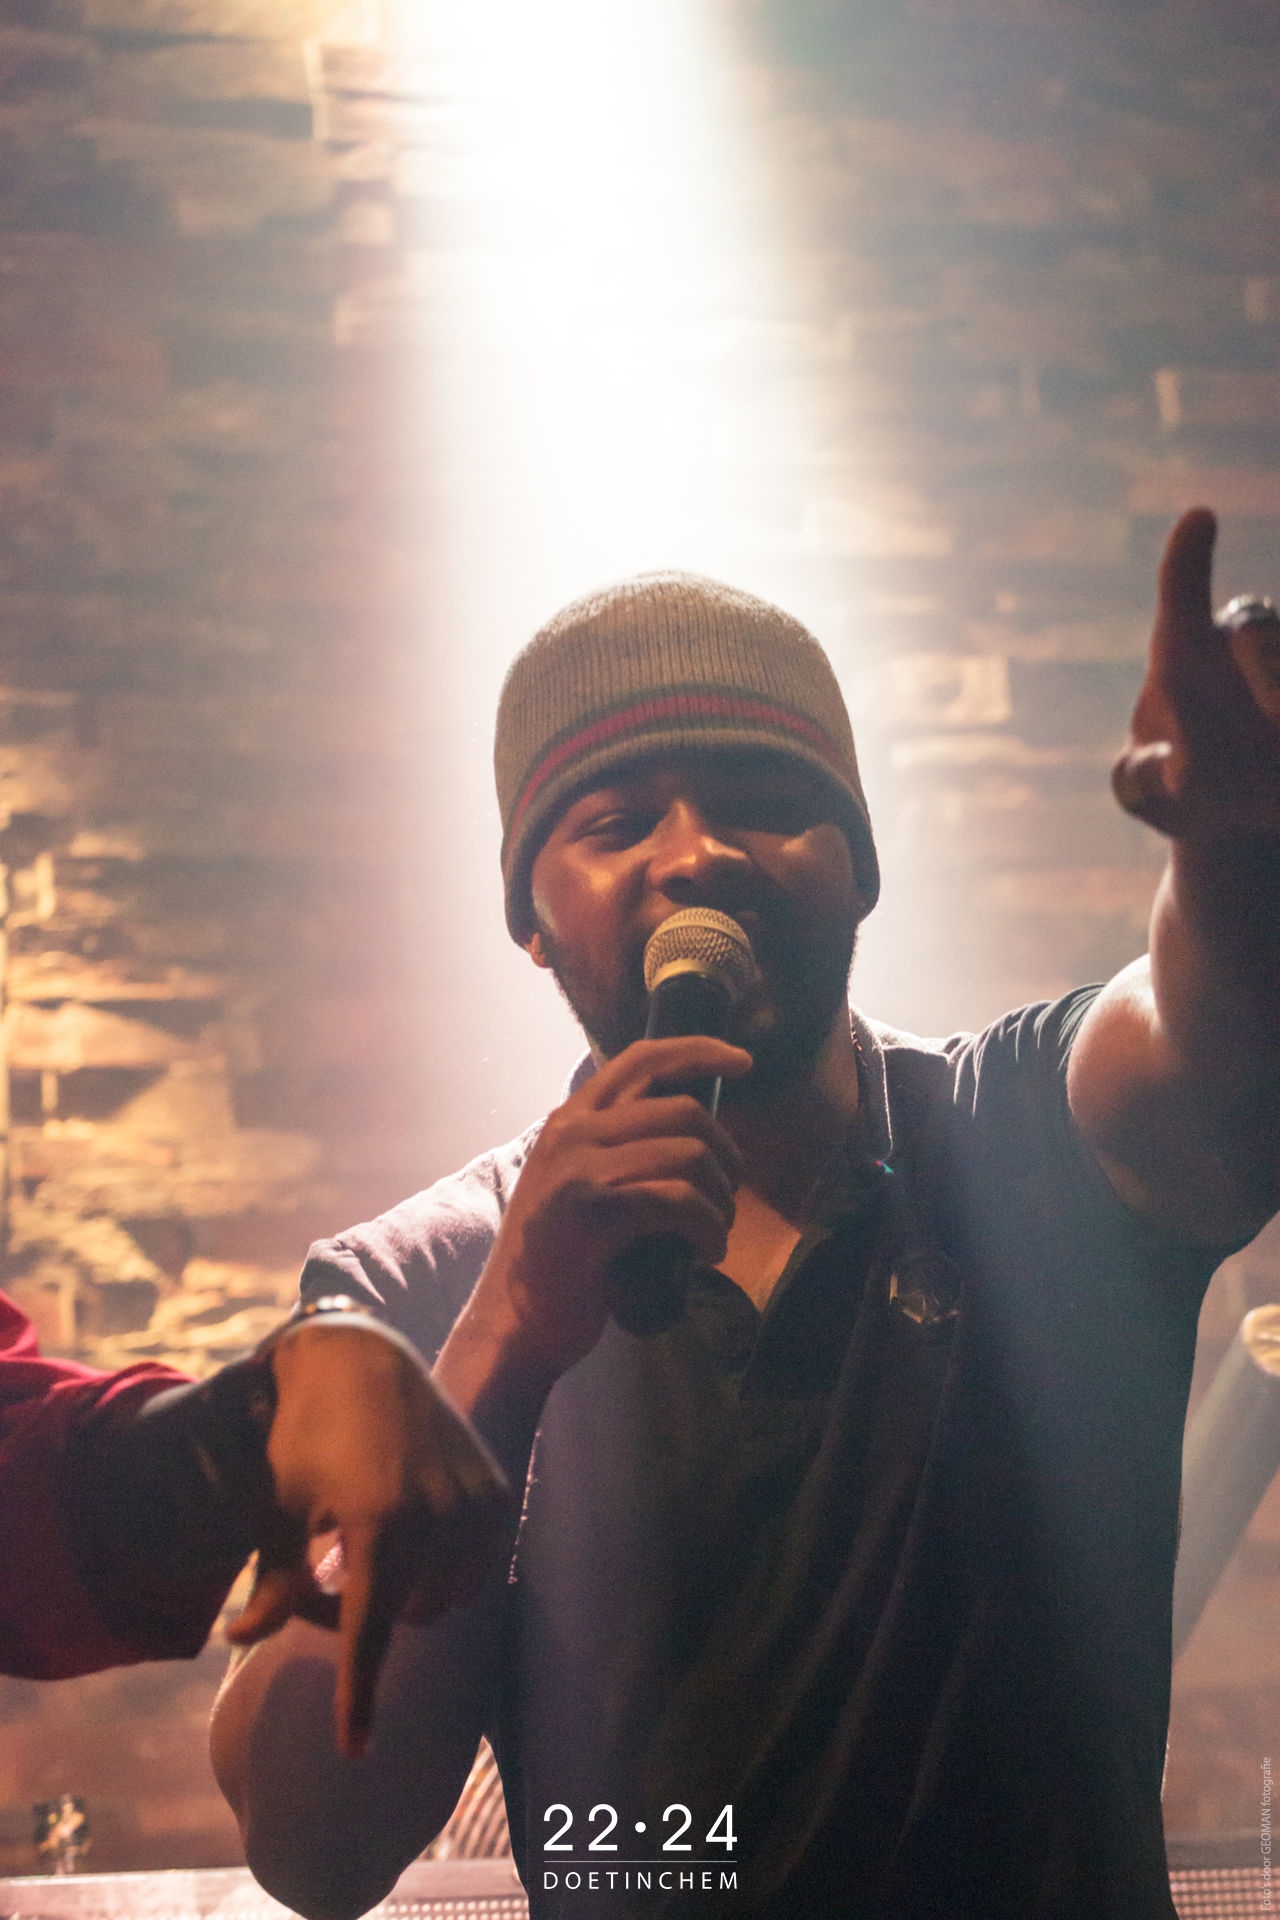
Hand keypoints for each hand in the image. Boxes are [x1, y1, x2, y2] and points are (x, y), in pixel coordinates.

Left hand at [226, 1316, 508, 1757]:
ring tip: (365, 1544)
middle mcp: (438, 1518)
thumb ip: (274, 1580)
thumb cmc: (306, 1433)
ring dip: (408, 1591)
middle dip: (365, 1613)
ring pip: (445, 1598)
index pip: (369, 1635)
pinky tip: (408, 1525)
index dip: (359, 1699)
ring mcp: (474, 1504)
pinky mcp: (496, 1491)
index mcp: (380, 1526)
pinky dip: (444, 1565)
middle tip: (325, 1571)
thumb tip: (243, 1637)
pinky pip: (475, 1564)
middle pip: (405, 1618)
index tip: (354, 1752)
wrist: (363, 1355)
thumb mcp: (280, 1506)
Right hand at [474, 1034, 749, 1378]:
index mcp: (569, 1119)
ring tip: (716, 1232)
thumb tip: (694, 1130)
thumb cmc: (560, 1260)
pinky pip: (679, 1202)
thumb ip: (618, 1148)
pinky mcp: (594, 1213)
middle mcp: (571, 1132)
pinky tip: (708, 1252)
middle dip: (724, 1153)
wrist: (515, 1323)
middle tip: (729, 1195)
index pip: (641, 1059)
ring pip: (688, 1155)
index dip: (699, 1051)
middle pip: (682, 1110)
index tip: (743, 1063)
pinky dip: (709, 1228)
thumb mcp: (579, 1184)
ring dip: (721, 1200)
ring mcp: (579, 1170)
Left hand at [1113, 508, 1279, 838]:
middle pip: (1256, 628)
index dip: (1189, 558)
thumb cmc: (1177, 788)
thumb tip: (1175, 769)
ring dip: (1273, 707)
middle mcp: (1244, 653)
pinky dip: (1279, 743)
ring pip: (1276, 685)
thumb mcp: (1141, 790)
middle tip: (1271, 708)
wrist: (1239, 826)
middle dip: (1263, 657)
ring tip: (1265, 751)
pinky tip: (1269, 772)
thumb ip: (1138, 777)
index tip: (1199, 518)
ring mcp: (1276, 682)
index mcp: (1183, 655)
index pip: (1181, 596)